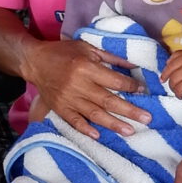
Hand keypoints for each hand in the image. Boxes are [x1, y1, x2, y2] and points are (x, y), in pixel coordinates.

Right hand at [27, 37, 148, 138]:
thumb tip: (133, 65)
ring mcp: (68, 99)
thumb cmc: (63, 52)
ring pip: (94, 114)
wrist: (34, 61)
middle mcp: (78, 84)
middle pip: (108, 100)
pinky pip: (74, 121)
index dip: (130, 86)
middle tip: (147, 118)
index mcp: (86, 67)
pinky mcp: (60, 108)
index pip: (114, 80)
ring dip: (113, 123)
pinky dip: (85, 129)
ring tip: (130, 131)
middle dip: (129, 110)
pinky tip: (98, 135)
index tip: (143, 91)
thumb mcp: (87, 47)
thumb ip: (110, 57)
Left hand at [163, 49, 181, 103]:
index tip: (163, 80)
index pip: (169, 69)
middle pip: (173, 81)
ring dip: (177, 94)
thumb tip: (166, 65)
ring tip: (180, 95)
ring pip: (179, 90)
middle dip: (171, 86)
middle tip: (174, 88)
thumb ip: (176, 56)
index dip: (164, 76)